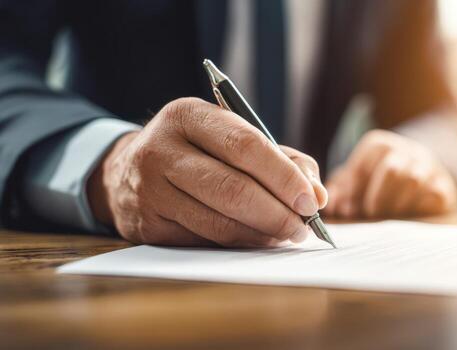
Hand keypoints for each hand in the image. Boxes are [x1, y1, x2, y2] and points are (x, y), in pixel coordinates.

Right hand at [87, 98, 326, 246]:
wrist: (126, 170)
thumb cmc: (197, 151)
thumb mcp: (230, 136)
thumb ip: (281, 158)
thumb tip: (317, 194)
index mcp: (188, 116)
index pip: (245, 146)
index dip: (283, 176)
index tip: (312, 200)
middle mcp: (161, 150)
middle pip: (232, 189)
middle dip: (277, 213)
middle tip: (304, 227)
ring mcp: (149, 190)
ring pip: (219, 222)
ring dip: (262, 234)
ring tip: (286, 234)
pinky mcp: (146, 225)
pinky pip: (204, 241)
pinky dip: (239, 244)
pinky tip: (257, 239)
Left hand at [323, 129, 456, 218]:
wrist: (423, 174)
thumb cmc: (379, 179)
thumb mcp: (357, 179)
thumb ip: (341, 190)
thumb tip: (333, 206)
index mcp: (380, 145)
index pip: (364, 162)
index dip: (353, 188)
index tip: (346, 208)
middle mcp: (406, 151)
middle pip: (391, 169)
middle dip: (376, 196)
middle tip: (368, 214)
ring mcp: (428, 167)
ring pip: (413, 180)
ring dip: (396, 204)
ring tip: (386, 218)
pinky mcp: (444, 186)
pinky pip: (434, 194)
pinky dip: (417, 208)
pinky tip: (407, 217)